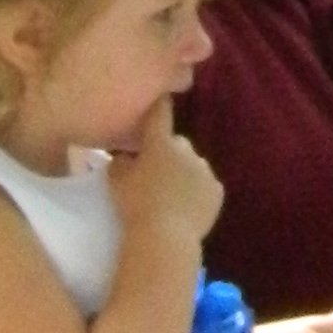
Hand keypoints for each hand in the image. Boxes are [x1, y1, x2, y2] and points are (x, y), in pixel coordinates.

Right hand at [103, 97, 222, 239]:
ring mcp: (205, 170)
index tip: (159, 96)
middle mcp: (186, 150)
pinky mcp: (217, 191)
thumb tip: (125, 155)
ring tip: (170, 196)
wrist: (165, 237)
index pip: (160, 113)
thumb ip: (119, 161)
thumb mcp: (115, 180)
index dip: (159, 103)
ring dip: (183, 173)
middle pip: (177, 144)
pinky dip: (197, 192)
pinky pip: (205, 185)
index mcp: (160, 143)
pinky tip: (185, 208)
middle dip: (167, 153)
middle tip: (154, 174)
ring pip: (193, 165)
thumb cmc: (135, 205)